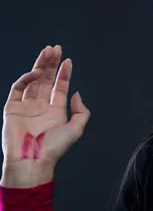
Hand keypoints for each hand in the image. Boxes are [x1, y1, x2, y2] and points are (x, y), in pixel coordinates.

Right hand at [1, 45, 90, 187]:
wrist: (32, 161)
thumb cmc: (54, 148)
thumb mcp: (76, 129)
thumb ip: (81, 111)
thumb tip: (77, 93)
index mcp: (56, 111)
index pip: (59, 87)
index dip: (64, 73)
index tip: (68, 60)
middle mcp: (41, 106)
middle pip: (46, 80)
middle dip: (51, 64)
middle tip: (55, 49)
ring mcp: (26, 107)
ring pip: (33, 81)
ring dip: (40, 66)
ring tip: (47, 52)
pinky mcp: (12, 109)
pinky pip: (17, 89)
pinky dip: (25, 79)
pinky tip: (35, 72)